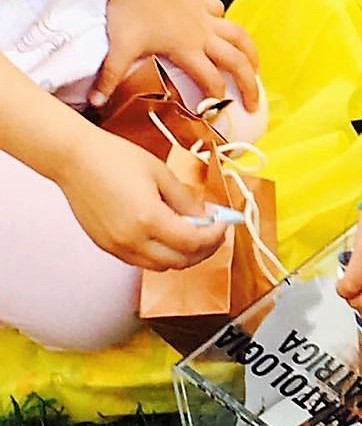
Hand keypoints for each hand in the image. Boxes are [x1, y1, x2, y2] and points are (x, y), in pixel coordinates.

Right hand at [58, 126, 226, 269]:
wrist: (74, 158)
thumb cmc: (114, 158)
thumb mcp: (161, 174)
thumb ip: (186, 200)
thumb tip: (206, 218)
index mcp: (149, 219)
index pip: (194, 242)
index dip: (215, 236)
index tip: (223, 225)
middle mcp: (132, 239)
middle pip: (181, 262)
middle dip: (204, 250)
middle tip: (213, 232)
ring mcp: (117, 246)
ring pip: (162, 267)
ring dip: (182, 255)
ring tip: (191, 234)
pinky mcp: (106, 247)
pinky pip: (142, 262)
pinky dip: (160, 255)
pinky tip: (166, 236)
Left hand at [90, 0, 258, 111]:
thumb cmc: (129, 6)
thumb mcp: (120, 47)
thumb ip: (111, 76)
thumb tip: (96, 101)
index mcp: (188, 50)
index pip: (212, 81)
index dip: (217, 99)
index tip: (217, 113)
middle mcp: (203, 36)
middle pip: (237, 63)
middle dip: (249, 85)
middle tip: (253, 103)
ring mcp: (205, 18)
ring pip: (240, 36)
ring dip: (251, 54)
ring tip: (256, 69)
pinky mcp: (199, 1)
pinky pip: (220, 11)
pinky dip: (225, 21)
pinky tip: (224, 27)